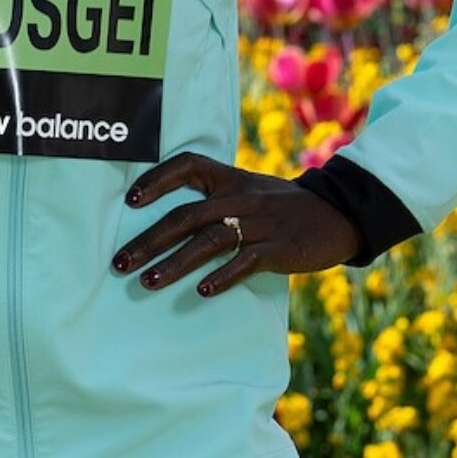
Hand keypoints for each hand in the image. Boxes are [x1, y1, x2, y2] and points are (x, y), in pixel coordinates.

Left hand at [111, 151, 359, 298]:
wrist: (336, 214)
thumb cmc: (280, 204)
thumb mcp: (248, 188)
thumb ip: (215, 197)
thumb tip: (170, 219)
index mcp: (229, 177)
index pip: (187, 165)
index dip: (157, 178)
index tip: (131, 199)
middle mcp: (239, 196)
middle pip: (186, 215)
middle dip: (149, 240)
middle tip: (120, 261)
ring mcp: (258, 223)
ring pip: (208, 241)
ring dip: (175, 264)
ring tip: (148, 282)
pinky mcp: (278, 249)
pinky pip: (245, 262)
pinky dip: (222, 276)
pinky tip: (202, 292)